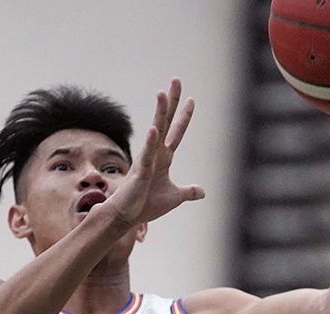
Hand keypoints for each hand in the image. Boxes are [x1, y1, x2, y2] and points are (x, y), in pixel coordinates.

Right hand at [110, 78, 204, 228]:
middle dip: (172, 102)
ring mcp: (147, 159)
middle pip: (166, 122)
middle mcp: (156, 153)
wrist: (127, 216)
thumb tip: (202, 192)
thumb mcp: (174, 197)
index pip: (176, 132)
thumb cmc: (146, 205)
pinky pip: (147, 154)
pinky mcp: (140, 171)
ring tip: (162, 93)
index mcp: (164, 158)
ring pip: (155, 131)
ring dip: (160, 113)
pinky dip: (151, 142)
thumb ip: (188, 192)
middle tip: (176, 80)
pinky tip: (155, 129)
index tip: (192, 100)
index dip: (184, 117)